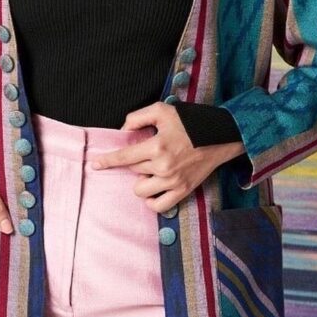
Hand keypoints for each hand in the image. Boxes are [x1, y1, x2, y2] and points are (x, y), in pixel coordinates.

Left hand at [90, 101, 244, 214]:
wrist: (220, 137)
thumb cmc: (191, 122)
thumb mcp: (163, 110)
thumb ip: (138, 117)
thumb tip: (123, 131)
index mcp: (157, 146)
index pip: (124, 157)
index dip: (107, 161)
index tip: (95, 164)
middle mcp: (164, 167)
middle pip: (133, 170)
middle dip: (134, 161)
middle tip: (147, 151)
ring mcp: (173, 182)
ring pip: (141, 190)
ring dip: (141, 180)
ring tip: (150, 169)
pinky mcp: (183, 191)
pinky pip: (158, 206)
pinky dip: (151, 200)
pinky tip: (153, 188)